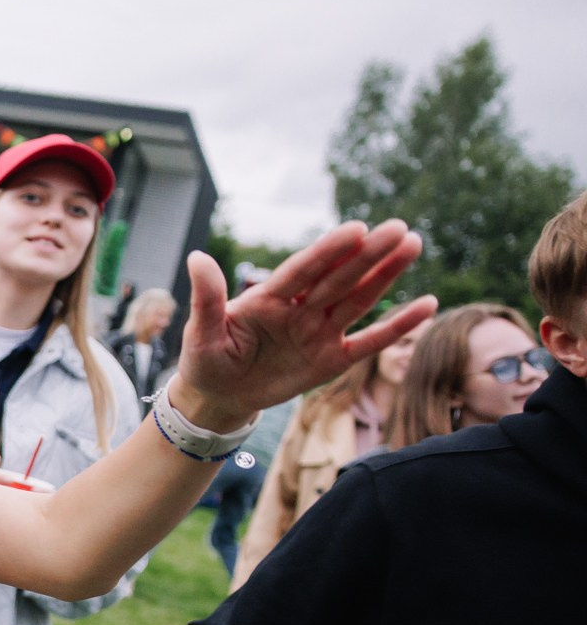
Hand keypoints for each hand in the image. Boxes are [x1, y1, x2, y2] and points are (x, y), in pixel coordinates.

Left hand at [169, 221, 432, 430]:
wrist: (218, 396)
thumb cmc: (207, 358)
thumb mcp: (201, 332)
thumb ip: (207, 297)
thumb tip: (197, 257)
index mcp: (268, 298)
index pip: (304, 270)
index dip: (329, 251)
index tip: (356, 228)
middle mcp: (300, 309)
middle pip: (338, 278)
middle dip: (367, 254)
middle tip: (398, 228)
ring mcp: (319, 332)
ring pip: (358, 300)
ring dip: (385, 276)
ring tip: (412, 245)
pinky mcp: (332, 359)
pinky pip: (370, 341)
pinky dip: (397, 326)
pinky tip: (427, 305)